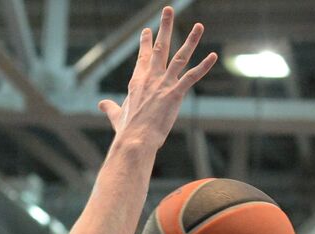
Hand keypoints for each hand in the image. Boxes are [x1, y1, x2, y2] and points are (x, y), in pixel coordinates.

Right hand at [98, 7, 216, 145]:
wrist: (135, 140)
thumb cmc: (126, 130)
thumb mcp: (116, 116)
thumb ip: (110, 108)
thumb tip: (101, 105)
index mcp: (137, 81)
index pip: (143, 56)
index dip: (145, 42)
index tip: (147, 29)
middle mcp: (151, 77)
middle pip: (160, 47)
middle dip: (164, 26)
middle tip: (168, 10)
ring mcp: (164, 84)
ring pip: (180, 56)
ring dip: (191, 40)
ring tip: (199, 26)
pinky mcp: (175, 93)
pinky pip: (192, 76)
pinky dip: (204, 66)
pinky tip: (213, 56)